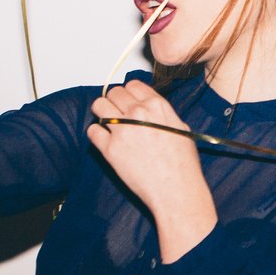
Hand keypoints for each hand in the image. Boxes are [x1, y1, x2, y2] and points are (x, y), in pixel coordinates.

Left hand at [87, 80, 217, 259]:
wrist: (175, 189)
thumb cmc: (182, 164)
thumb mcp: (181, 129)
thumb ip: (163, 114)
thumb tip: (149, 109)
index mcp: (158, 106)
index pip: (133, 85)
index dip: (128, 92)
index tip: (127, 100)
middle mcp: (139, 113)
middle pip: (114, 92)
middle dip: (113, 101)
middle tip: (116, 112)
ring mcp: (123, 130)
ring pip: (99, 105)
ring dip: (101, 112)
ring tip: (107, 123)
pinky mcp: (110, 149)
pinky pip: (93, 131)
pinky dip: (96, 134)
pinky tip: (105, 140)